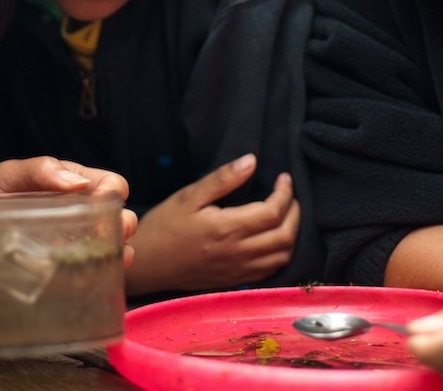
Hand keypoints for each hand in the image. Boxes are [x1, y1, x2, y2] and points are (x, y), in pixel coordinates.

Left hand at [0, 156, 136, 265]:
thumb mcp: (7, 175)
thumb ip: (40, 170)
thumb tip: (79, 183)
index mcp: (71, 185)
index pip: (110, 185)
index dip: (114, 193)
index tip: (104, 204)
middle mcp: (77, 214)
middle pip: (118, 217)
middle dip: (123, 224)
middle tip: (115, 235)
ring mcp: (70, 243)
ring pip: (109, 247)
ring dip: (116, 252)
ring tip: (110, 260)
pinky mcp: (59, 272)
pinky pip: (88, 275)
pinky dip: (98, 277)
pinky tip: (93, 280)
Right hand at [126, 153, 298, 296]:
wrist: (147, 263)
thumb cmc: (165, 225)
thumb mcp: (189, 195)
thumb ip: (223, 179)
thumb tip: (252, 161)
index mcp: (226, 229)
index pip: (273, 212)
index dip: (285, 193)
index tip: (283, 178)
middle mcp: (237, 253)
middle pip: (285, 235)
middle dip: (294, 211)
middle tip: (289, 193)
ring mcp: (237, 270)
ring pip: (282, 255)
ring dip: (291, 233)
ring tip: (285, 212)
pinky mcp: (235, 280)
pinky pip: (270, 270)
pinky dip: (281, 252)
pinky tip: (274, 237)